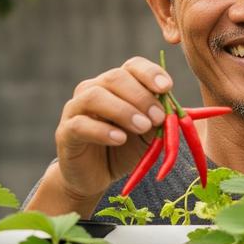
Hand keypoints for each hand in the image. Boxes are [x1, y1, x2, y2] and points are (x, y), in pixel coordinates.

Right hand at [52, 57, 171, 202]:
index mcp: (116, 84)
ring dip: (123, 110)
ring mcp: (76, 109)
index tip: (167, 87)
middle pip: (115, 77)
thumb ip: (160, 119)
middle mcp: (94, 89)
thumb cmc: (125, 149)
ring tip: (142, 127)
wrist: (96, 177)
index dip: (150, 73)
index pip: (132, 66)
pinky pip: (80, 124)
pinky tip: (119, 139)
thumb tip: (178, 109)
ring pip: (95, 96)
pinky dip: (102, 130)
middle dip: (141, 96)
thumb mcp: (149, 134)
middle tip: (157, 117)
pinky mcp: (65, 132)